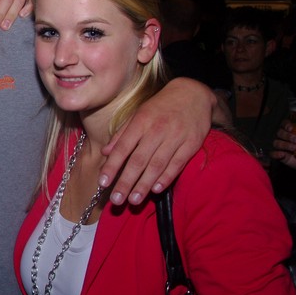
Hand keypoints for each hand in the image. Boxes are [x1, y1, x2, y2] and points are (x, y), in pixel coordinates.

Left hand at [100, 77, 213, 204]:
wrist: (193, 93)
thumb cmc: (160, 107)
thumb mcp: (138, 114)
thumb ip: (121, 134)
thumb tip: (105, 152)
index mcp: (140, 122)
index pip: (123, 148)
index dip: (112, 166)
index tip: (102, 182)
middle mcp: (156, 130)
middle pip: (139, 160)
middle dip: (126, 182)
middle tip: (116, 200)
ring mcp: (175, 137)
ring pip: (157, 165)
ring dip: (144, 184)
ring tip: (134, 200)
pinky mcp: (192, 143)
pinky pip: (177, 163)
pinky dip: (166, 177)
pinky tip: (156, 189)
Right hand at [271, 120, 295, 171]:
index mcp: (292, 131)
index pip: (284, 124)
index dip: (286, 125)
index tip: (291, 128)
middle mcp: (284, 137)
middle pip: (279, 132)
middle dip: (286, 135)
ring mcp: (281, 147)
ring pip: (276, 142)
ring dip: (284, 144)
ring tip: (294, 148)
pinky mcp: (280, 156)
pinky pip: (273, 153)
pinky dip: (276, 154)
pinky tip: (282, 154)